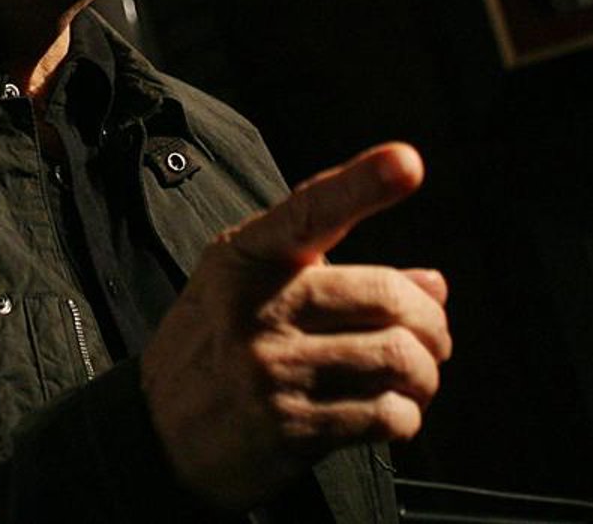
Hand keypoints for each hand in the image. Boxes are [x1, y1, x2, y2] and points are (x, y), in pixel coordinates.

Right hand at [140, 143, 450, 513]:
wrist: (158, 431)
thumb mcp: (250, 285)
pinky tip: (386, 411)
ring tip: (412, 377)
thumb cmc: (217, 342)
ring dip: (424, 374)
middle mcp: (258, 306)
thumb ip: (335, 275)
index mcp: (246, 256)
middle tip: (432, 336)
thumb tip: (433, 284)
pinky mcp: (291, 427)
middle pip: (386, 295)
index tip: (406, 161)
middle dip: (430, 321)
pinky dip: (404, 416)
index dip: (362, 183)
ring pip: (398, 358)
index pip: (310, 211)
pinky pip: (386, 415)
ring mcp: (272, 368)